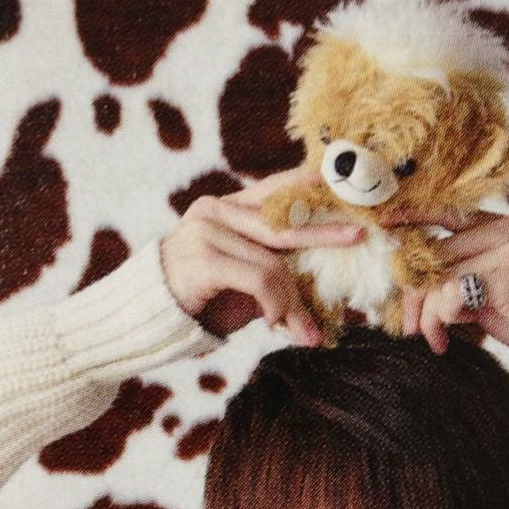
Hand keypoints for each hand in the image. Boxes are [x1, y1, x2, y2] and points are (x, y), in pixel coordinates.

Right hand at [160, 165, 365, 344]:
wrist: (149, 318)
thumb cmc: (203, 300)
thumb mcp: (245, 282)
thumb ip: (276, 275)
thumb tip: (321, 299)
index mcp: (228, 208)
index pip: (276, 190)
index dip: (308, 184)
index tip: (339, 178)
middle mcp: (217, 210)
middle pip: (284, 220)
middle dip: (324, 232)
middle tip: (358, 236)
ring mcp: (207, 231)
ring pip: (275, 261)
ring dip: (294, 301)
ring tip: (304, 330)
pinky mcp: (203, 258)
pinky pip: (259, 278)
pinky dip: (275, 304)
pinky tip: (274, 322)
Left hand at [381, 207, 508, 356]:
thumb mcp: (490, 288)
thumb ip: (459, 276)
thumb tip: (412, 284)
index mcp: (503, 225)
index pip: (448, 214)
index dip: (414, 217)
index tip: (386, 224)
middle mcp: (505, 229)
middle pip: (435, 251)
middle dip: (414, 293)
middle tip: (409, 326)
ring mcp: (508, 249)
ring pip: (440, 274)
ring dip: (427, 314)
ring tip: (433, 339)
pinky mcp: (507, 274)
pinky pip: (452, 292)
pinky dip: (441, 318)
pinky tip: (446, 339)